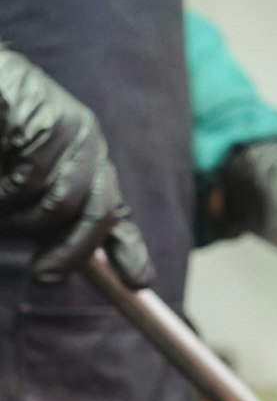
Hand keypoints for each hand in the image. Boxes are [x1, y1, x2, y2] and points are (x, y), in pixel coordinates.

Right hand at [0, 45, 151, 286]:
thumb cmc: (1, 140)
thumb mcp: (31, 186)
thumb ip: (52, 223)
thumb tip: (58, 273)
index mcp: (89, 161)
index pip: (115, 212)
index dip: (130, 251)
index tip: (138, 283)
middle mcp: (88, 144)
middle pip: (97, 215)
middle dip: (69, 252)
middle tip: (44, 276)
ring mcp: (69, 128)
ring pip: (58, 204)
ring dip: (22, 219)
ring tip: (3, 207)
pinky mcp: (45, 117)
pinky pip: (29, 181)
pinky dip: (6, 193)